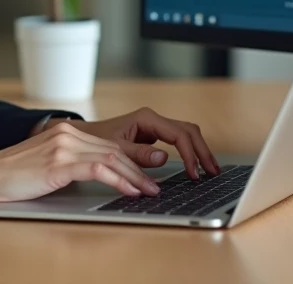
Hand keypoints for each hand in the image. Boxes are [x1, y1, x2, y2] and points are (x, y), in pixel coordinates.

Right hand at [0, 121, 162, 206]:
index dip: (132, 160)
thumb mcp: (47, 165)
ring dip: (135, 177)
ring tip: (149, 191)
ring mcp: (62, 146)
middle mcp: (67, 134)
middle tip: (156, 185)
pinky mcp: (58, 163)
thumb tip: (100, 177)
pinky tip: (129, 191)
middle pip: (114, 150)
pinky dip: (118, 180)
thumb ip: (72, 164)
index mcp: (66, 132)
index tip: (148, 175)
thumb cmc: (12, 176)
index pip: (108, 145)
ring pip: (111, 158)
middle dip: (139, 169)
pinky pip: (98, 169)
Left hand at [48, 108, 218, 179]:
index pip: (178, 135)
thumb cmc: (93, 143)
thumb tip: (163, 157)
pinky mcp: (153, 137)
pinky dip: (189, 153)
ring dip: (199, 151)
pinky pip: (178, 141)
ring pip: (186, 134)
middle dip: (202, 151)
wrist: (80, 139)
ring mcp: (154, 128)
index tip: (193, 173)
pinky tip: (195, 167)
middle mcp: (153, 120)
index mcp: (146, 118)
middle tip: (213, 172)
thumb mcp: (115, 150)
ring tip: (209, 171)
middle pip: (188, 131)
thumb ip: (138, 154)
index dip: (189, 154)